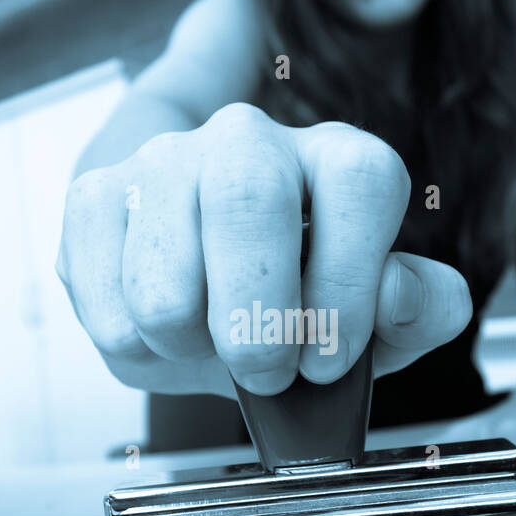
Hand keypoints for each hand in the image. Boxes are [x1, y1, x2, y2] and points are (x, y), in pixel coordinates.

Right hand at [56, 103, 471, 396]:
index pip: (359, 180)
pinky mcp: (95, 200)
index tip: (329, 356)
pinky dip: (136, 347)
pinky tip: (162, 334)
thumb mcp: (379, 322)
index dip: (347, 282)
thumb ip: (420, 310)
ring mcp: (163, 163)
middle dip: (257, 321)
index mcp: (335, 159)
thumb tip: (399, 292)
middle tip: (266, 374)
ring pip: (164, 276)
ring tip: (209, 346)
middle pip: (248, 198)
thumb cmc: (299, 303)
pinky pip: (106, 299)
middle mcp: (248, 141)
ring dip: (189, 346)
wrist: (204, 294)